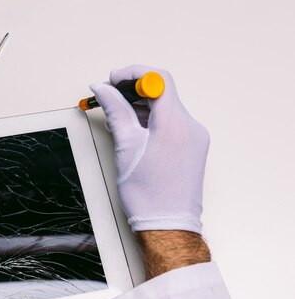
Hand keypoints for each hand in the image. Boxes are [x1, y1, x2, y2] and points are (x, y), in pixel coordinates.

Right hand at [89, 65, 209, 232]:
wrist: (167, 224)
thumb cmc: (148, 195)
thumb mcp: (125, 147)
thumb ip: (115, 111)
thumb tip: (103, 90)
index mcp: (175, 123)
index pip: (158, 79)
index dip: (133, 73)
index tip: (114, 79)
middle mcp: (191, 126)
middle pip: (162, 91)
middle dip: (134, 89)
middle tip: (110, 95)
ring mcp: (194, 137)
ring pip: (165, 106)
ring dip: (141, 105)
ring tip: (117, 116)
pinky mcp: (192, 146)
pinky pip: (171, 122)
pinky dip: (151, 119)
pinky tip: (133, 129)